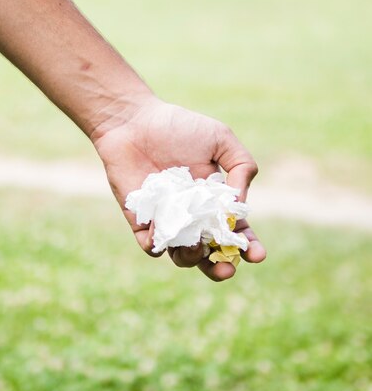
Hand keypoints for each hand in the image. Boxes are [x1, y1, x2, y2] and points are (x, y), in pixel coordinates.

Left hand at [93, 97, 265, 281]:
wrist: (133, 122)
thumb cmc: (178, 127)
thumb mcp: (221, 139)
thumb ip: (242, 167)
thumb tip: (240, 206)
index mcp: (214, 200)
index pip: (235, 231)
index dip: (248, 246)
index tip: (257, 254)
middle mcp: (192, 216)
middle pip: (210, 254)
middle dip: (221, 267)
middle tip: (227, 268)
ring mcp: (167, 221)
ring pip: (182, 257)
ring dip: (193, 259)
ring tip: (197, 245)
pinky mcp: (141, 221)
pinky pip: (151, 246)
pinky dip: (159, 246)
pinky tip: (164, 232)